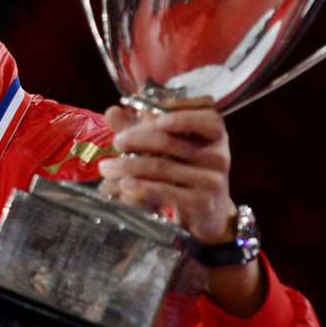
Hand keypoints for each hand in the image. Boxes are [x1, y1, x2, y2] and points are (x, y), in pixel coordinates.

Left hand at [97, 97, 235, 244]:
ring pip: (162, 166)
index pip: (207, 114)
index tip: (154, 117)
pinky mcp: (202, 202)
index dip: (181, 110)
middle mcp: (218, 155)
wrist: (207, 215)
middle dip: (137, 139)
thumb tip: (112, 110)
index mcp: (214, 136)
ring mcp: (212, 179)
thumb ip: (143, 130)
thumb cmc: (186, 175)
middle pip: (171, 140)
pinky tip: (124, 184)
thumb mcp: (170, 150)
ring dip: (130, 165)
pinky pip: (166, 190)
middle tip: (116, 142)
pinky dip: (142, 186)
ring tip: (107, 167)